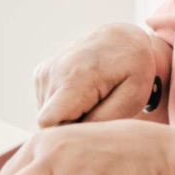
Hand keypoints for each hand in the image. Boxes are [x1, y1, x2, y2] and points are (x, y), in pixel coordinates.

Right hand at [33, 24, 168, 126]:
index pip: (48, 123)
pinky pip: (46, 105)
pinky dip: (63, 107)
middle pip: (48, 122)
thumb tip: (76, 137)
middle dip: (71, 126)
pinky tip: (83, 95)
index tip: (91, 129)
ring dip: (68, 116)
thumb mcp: (133, 96)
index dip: (67, 134)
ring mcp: (44, 72)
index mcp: (75, 78)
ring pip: (47, 115)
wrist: (122, 37)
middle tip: (99, 112)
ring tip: (93, 101)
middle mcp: (54, 72)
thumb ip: (103, 119)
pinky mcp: (41, 73)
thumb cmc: (133, 68)